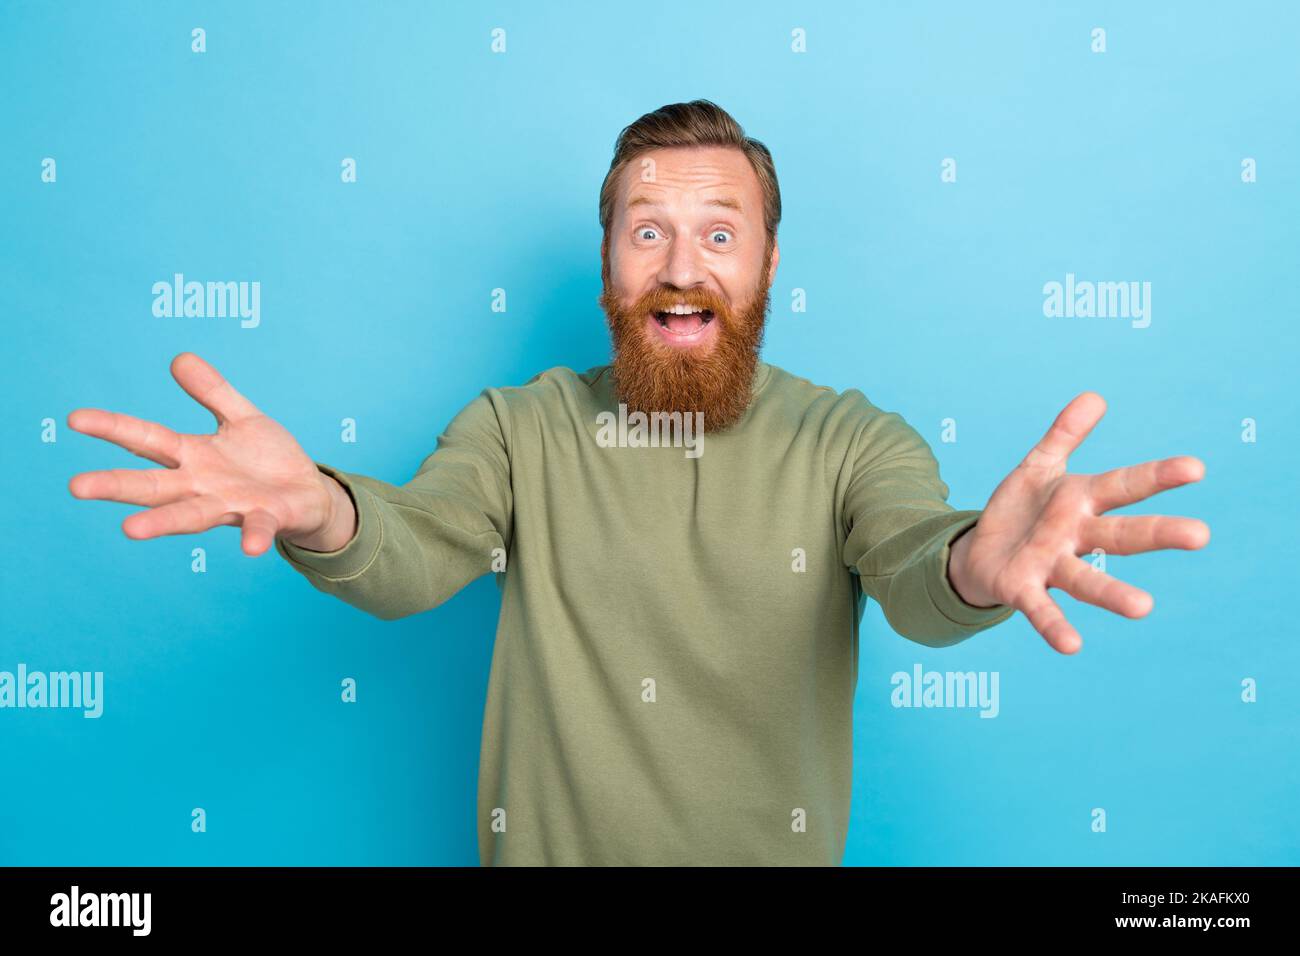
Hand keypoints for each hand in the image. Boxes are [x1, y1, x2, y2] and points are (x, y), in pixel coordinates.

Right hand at [67, 352, 353, 555]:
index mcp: (194, 456)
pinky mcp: (267, 519)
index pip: (146, 439)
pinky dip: (254, 536)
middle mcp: (204, 486)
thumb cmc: (269, 460)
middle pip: (154, 486)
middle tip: (76, 486)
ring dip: (163, 522)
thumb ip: (213, 392)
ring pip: (192, 514)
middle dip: (117, 486)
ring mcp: (233, 506)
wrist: (310, 495)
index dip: (113, 428)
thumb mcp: (242, 418)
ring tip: (130, 530)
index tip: (74, 418)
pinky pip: (258, 528)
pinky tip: (251, 547)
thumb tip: (179, 358)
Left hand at [946, 392, 1209, 653]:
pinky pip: (1041, 610)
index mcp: (1080, 501)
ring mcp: (1051, 566)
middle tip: (1201, 535)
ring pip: (1087, 579)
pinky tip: (1072, 647)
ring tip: (1144, 608)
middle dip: (1158, 533)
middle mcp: (1074, 536)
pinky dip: (1055, 626)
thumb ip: (1063, 436)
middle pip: (1121, 534)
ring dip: (1114, 593)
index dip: (1157, 476)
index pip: (1124, 485)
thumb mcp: (1038, 467)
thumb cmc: (1020, 511)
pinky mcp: (1023, 590)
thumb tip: (1095, 397)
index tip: (1196, 468)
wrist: (979, 552)